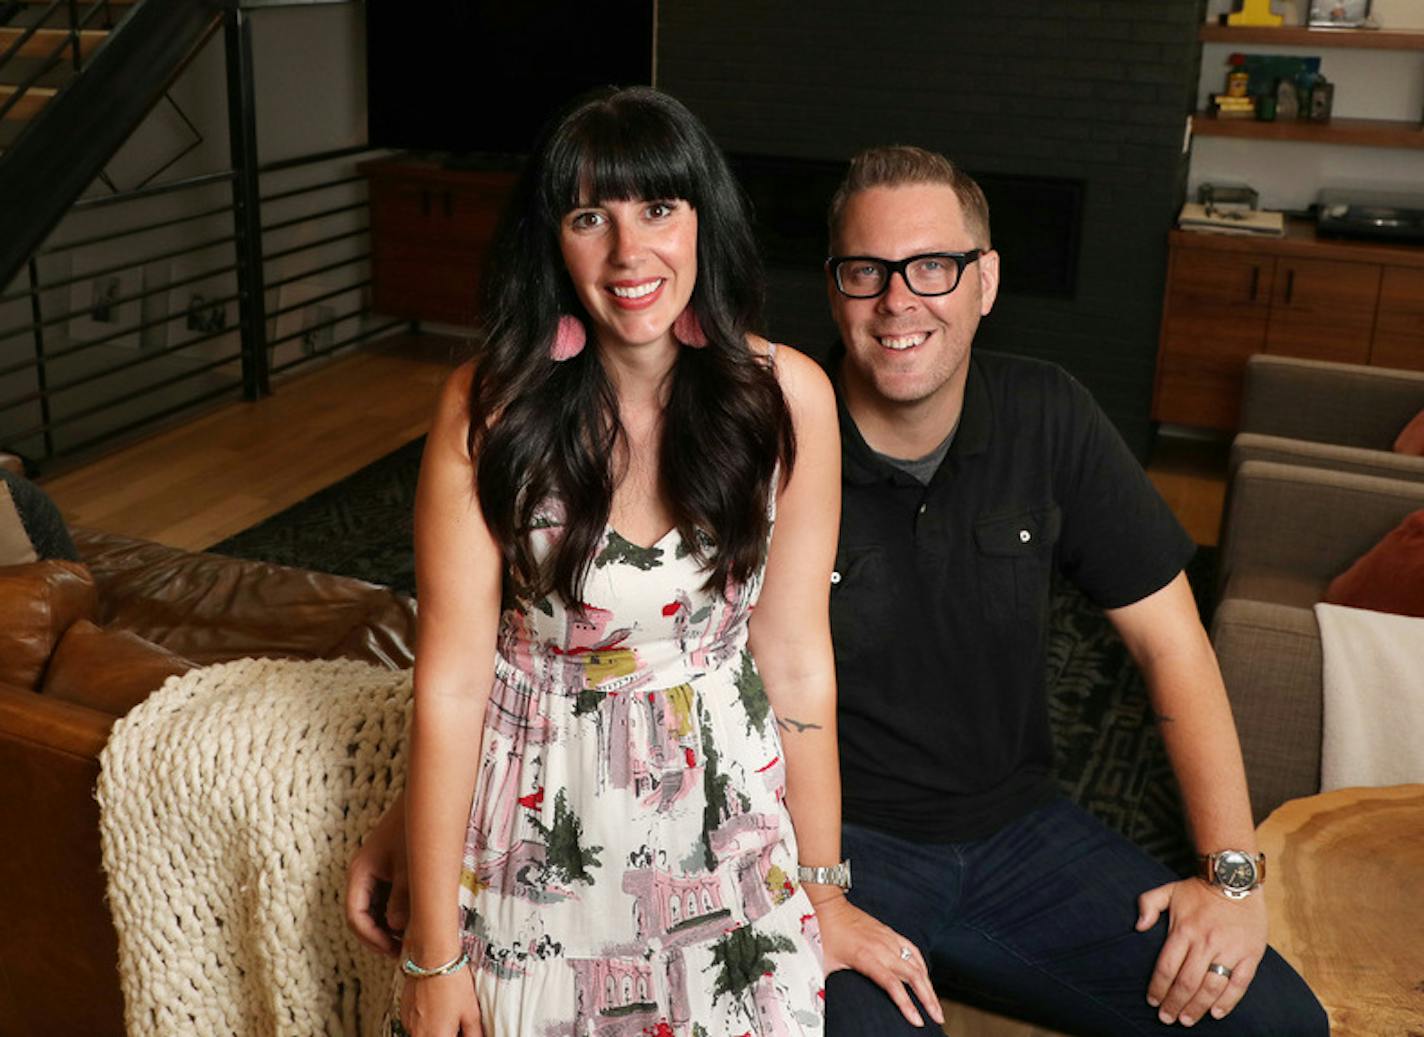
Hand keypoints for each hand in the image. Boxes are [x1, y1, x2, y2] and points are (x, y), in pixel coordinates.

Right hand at [345, 800, 409, 955]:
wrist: (426, 799)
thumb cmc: (416, 829)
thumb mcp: (410, 867)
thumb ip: (402, 899)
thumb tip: (397, 928)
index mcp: (360, 873)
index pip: (356, 917)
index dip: (373, 939)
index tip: (395, 951)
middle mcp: (362, 874)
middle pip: (364, 916)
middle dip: (382, 935)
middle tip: (407, 950)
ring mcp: (375, 871)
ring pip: (377, 907)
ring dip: (391, 924)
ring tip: (414, 937)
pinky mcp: (388, 867)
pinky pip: (387, 896)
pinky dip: (398, 909)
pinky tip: (418, 917)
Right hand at [401, 967, 481, 1036]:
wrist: (433, 957)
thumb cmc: (451, 980)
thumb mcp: (471, 1011)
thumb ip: (473, 1032)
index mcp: (437, 1036)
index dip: (457, 1036)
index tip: (462, 1032)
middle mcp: (419, 1033)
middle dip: (447, 1033)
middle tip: (456, 1025)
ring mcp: (408, 1023)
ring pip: (423, 1035)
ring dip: (435, 1030)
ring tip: (447, 1014)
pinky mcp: (403, 1012)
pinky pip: (415, 1025)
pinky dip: (426, 1022)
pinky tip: (436, 1008)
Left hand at [816, 893, 944, 1028]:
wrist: (830, 908)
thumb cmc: (826, 935)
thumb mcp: (826, 965)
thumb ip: (831, 986)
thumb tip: (826, 1004)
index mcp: (866, 957)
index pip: (892, 984)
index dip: (907, 1004)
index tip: (917, 1021)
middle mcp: (882, 948)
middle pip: (913, 976)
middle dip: (928, 999)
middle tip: (937, 1017)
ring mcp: (888, 939)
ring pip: (917, 963)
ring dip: (929, 985)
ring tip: (935, 1004)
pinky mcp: (890, 933)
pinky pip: (912, 949)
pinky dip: (922, 965)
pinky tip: (926, 976)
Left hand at [1137, 877, 1267, 1026]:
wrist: (1234, 877)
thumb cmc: (1199, 889)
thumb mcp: (1168, 890)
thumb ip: (1148, 905)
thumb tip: (1138, 927)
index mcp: (1184, 930)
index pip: (1167, 967)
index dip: (1158, 988)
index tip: (1152, 1001)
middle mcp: (1206, 942)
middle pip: (1187, 982)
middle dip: (1175, 1004)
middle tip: (1167, 1019)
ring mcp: (1229, 950)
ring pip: (1211, 987)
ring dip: (1197, 1008)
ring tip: (1187, 1020)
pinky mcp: (1250, 955)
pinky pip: (1239, 984)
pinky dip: (1228, 1002)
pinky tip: (1215, 1013)